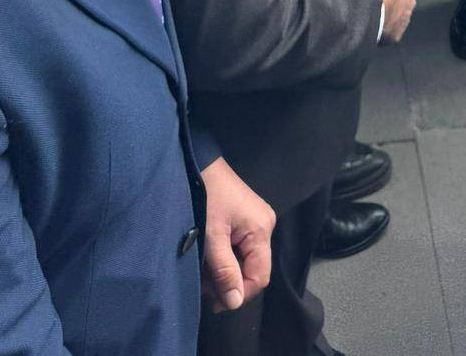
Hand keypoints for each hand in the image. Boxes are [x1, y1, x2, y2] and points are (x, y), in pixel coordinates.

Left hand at [200, 156, 274, 313]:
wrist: (199, 163)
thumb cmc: (206, 196)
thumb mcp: (212, 238)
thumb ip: (225, 271)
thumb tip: (235, 302)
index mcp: (261, 229)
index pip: (259, 276)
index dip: (239, 293)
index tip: (214, 301)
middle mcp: (265, 225)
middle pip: (253, 269)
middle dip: (229, 281)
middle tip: (204, 284)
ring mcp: (257, 221)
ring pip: (245, 260)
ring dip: (225, 270)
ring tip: (203, 268)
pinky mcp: (247, 218)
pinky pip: (241, 248)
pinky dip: (225, 257)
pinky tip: (210, 255)